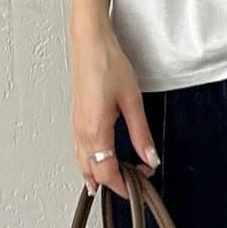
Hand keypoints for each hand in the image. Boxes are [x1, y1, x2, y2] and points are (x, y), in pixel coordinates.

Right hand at [69, 22, 158, 199]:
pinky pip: (79, 151)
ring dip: (99, 174)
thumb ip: (141, 134)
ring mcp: (76, 126)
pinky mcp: (76, 119)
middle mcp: (81, 131)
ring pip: (82, 163)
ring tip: (118, 178)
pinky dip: (89, 162)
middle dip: (113, 183)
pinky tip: (99, 160)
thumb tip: (150, 156)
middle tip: (134, 180)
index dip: (124, 184)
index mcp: (95, 130)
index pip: (106, 173)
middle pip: (92, 173)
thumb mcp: (132, 101)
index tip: (141, 182)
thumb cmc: (107, 64)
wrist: (89, 43)